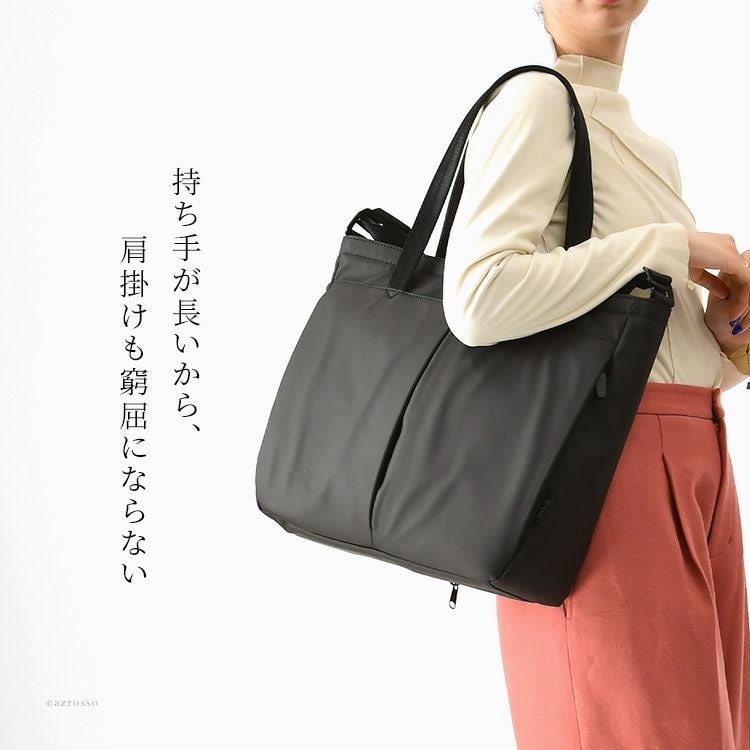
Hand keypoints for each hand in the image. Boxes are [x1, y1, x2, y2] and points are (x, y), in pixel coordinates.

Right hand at [689, 231, 749, 353]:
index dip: (733, 288)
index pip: (734, 270)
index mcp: (720, 246)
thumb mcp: (697, 272)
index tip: (727, 303)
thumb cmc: (678, 254)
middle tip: (736, 312)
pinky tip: (739, 308)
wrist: (673, 248)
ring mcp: (733, 252)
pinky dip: (744, 297)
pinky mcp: (734, 260)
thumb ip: (713, 282)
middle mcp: (729, 247)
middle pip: (743, 276)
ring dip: (744, 299)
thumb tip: (725, 293)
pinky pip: (747, 282)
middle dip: (741, 296)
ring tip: (737, 314)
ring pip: (747, 279)